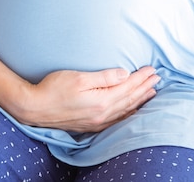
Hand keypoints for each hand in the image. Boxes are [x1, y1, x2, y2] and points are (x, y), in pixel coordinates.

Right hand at [21, 66, 159, 131]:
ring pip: (125, 110)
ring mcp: (97, 122)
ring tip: (151, 92)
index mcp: (101, 101)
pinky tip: (132, 109)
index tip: (152, 69)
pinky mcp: (91, 124)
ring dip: (140, 100)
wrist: (35, 108)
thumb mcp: (78, 77)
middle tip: (158, 78)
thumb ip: (103, 77)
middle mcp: (102, 114)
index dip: (141, 78)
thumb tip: (124, 74)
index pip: (127, 87)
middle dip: (144, 87)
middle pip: (129, 99)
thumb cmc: (54, 88)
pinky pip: (117, 119)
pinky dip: (128, 112)